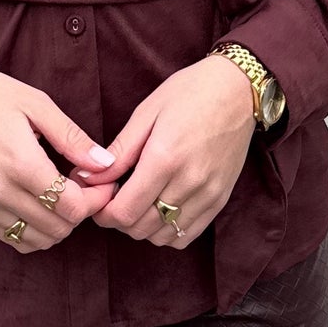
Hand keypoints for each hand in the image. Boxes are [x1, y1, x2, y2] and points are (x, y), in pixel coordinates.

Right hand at [0, 65, 121, 252]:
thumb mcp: (36, 104)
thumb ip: (73, 139)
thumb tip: (105, 164)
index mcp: (20, 163)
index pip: (72, 207)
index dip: (96, 199)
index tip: (103, 182)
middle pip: (59, 228)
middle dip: (81, 211)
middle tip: (85, 186)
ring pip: (37, 240)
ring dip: (59, 224)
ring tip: (62, 195)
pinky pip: (13, 238)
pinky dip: (35, 230)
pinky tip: (40, 205)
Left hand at [64, 53, 257, 246]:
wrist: (239, 90)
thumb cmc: (190, 93)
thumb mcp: (146, 113)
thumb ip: (118, 152)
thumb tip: (87, 178)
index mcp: (165, 158)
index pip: (125, 211)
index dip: (103, 214)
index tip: (99, 200)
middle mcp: (189, 182)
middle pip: (141, 228)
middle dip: (119, 220)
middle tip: (114, 198)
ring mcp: (208, 194)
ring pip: (163, 236)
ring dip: (143, 227)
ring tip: (138, 202)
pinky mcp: (220, 199)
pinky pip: (187, 235)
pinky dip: (167, 230)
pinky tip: (160, 209)